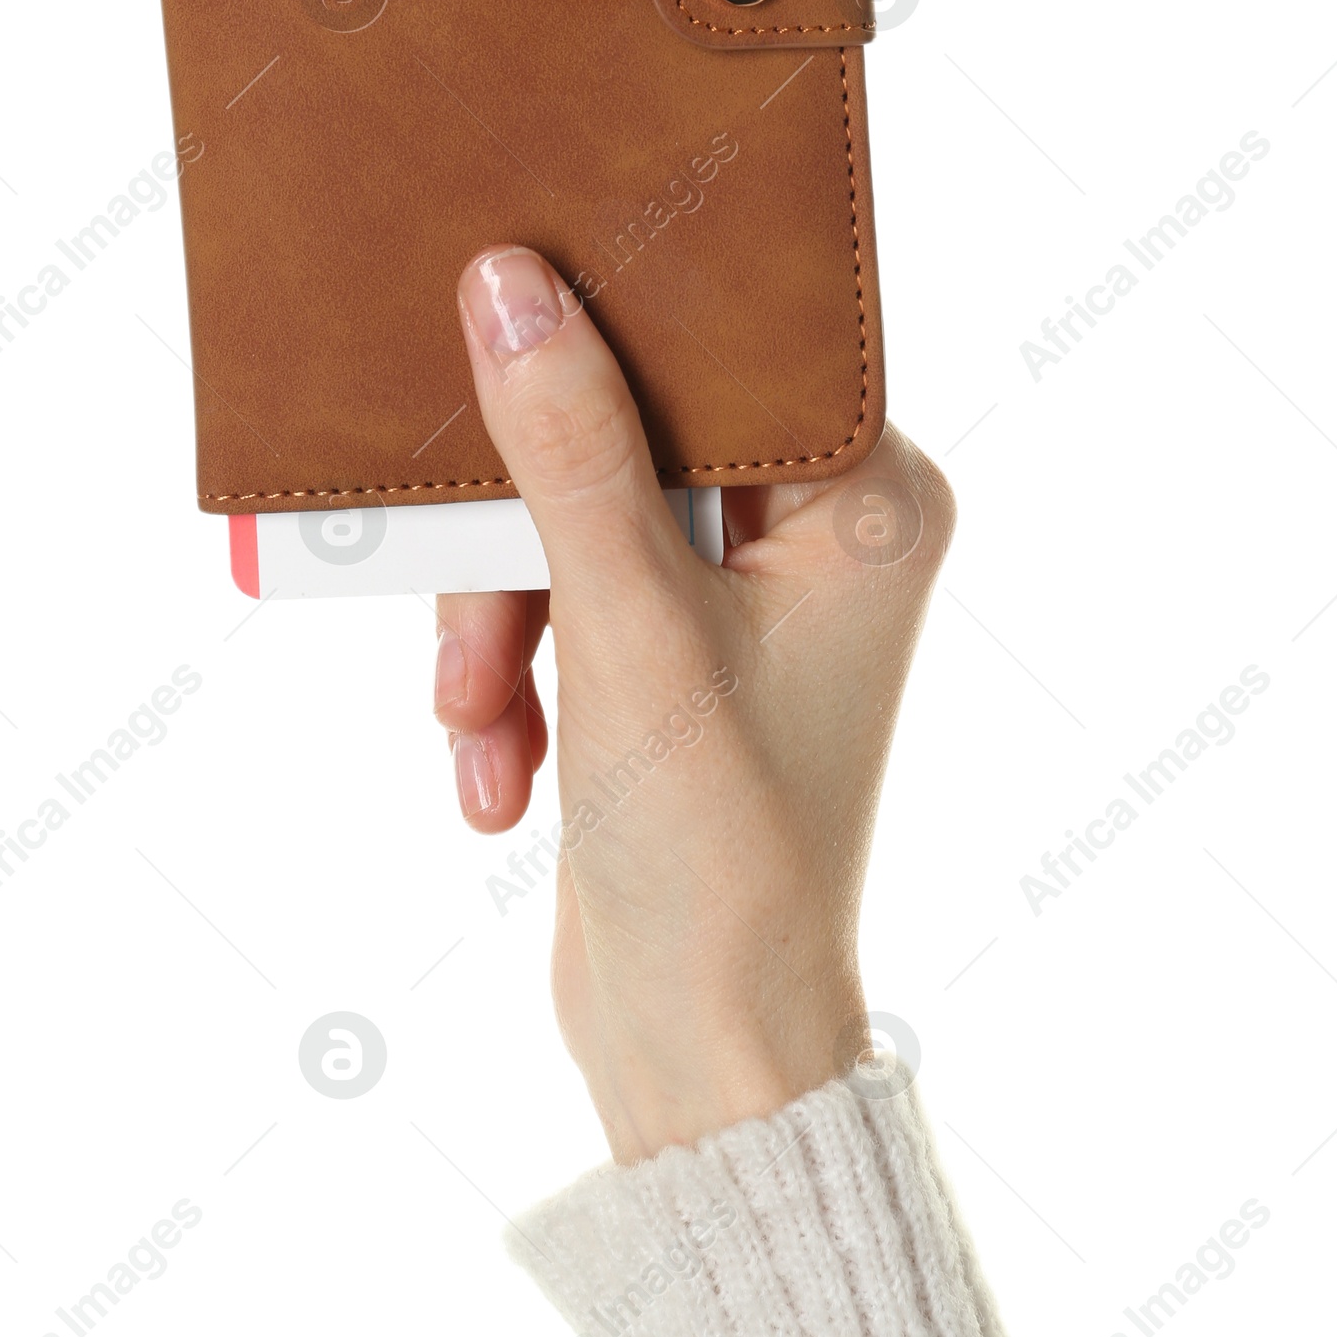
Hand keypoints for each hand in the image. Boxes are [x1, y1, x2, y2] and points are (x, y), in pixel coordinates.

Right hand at [431, 245, 953, 1163]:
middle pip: (630, 432)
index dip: (616, 321)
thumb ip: (570, 452)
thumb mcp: (630, 631)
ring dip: (500, 622)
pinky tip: (495, 769)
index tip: (510, 294)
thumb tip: (510, 287)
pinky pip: (560, 595)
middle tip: (465, 582)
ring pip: (573, 518)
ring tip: (472, 720)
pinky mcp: (670, 648)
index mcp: (871, 501)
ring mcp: (744, 593)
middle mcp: (823, 532)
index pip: (735, 347)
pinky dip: (510, 670)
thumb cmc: (719, 853)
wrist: (701, 1049)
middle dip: (525, 532)